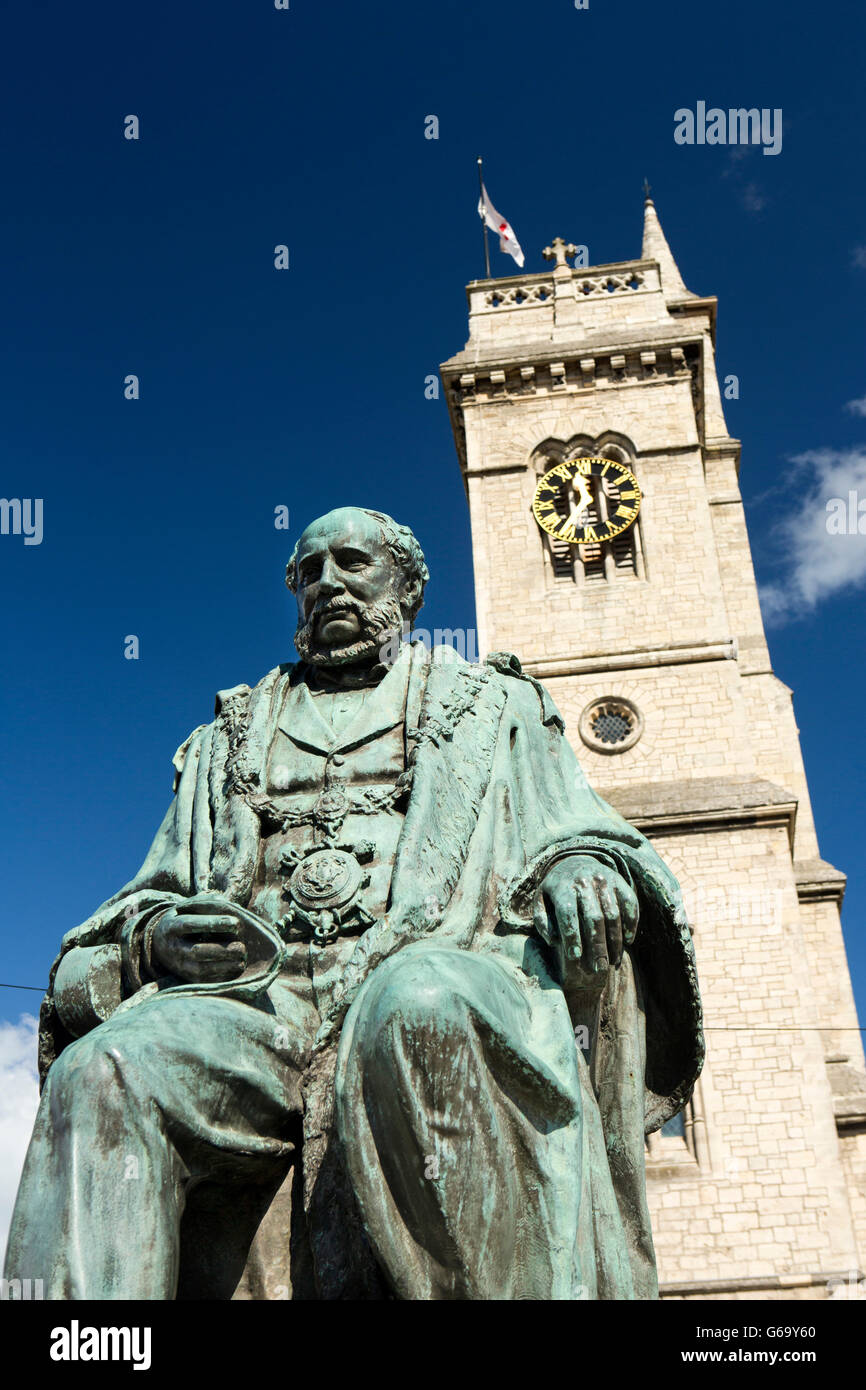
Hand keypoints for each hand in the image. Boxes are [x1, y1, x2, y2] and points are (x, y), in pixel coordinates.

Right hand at [150, 895, 247, 983]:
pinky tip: (236, 967)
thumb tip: (227, 904)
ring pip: (200, 969)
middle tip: (242, 946)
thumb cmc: (182, 919)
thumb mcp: (188, 907)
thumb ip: (206, 902)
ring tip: (242, 957)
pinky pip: (204, 981)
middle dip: (222, 949)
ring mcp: (178, 965)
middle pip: (196, 951)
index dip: (212, 923)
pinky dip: (222, 976)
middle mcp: (173, 948)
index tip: (235, 923)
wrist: (159, 944)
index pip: (190, 924)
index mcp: (171, 926)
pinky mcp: (186, 978)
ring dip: (224, 965)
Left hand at [539, 856, 637, 990]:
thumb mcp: (541, 900)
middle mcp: (585, 882)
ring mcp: (604, 880)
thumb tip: (554, 941)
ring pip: (613, 914)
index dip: (572, 936)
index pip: (568, 914)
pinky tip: (628, 941)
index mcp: (563, 887)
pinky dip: (631, 923)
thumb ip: (542, 921)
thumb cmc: (557, 890)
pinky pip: (630, 903)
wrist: (576, 860)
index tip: (575, 957)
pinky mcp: (620, 881)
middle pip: (594, 918)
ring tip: (613, 961)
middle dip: (597, 946)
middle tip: (599, 969)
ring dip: (615, 940)